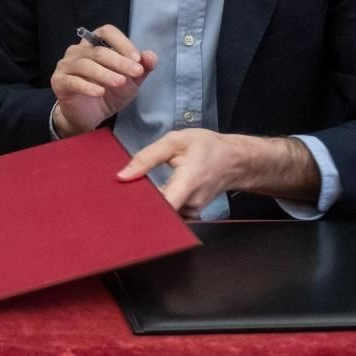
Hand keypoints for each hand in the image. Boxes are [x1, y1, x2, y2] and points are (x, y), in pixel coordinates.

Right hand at [49, 24, 156, 134]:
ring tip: (120, 82)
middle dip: (120, 62)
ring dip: (105, 74)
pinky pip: (72, 81)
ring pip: (85, 65)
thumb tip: (151, 56)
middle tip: (136, 72)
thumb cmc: (108, 94)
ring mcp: (66, 65)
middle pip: (99, 51)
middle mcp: (78, 51)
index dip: (123, 43)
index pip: (107, 32)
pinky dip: (87, 86)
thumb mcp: (130, 82)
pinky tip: (99, 92)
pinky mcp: (59, 82)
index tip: (138, 59)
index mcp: (95, 44)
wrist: (89, 116)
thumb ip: (141, 68)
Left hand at [117, 129, 246, 217]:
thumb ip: (147, 157)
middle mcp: (191, 202)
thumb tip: (122, 176)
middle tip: (123, 193)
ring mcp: (192, 211)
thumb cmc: (206, 147)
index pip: (164, 206)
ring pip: (163, 214)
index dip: (142, 207)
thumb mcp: (175, 141)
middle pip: (159, 212)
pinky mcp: (190, 214)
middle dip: (139, 205)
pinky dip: (158, 207)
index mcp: (188, 181)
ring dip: (148, 204)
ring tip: (136, 191)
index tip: (124, 201)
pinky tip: (150, 196)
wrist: (233, 160)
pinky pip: (170, 214)